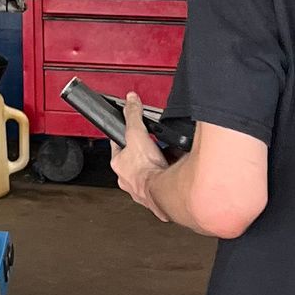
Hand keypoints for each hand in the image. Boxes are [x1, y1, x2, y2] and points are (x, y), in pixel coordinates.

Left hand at [110, 92, 168, 219]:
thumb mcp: (136, 133)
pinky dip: (169, 174)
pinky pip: (163, 181)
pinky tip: (176, 167)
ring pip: (150, 171)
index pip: (118, 145)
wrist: (163, 192)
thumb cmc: (145, 169)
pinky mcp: (158, 194)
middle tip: (155, 145)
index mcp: (119, 164)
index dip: (125, 136)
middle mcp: (128, 178)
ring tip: (167, 156)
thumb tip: (130, 100)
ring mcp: (143, 188)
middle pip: (136, 159)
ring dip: (158, 164)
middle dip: (145, 152)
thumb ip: (133, 116)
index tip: (132, 131)